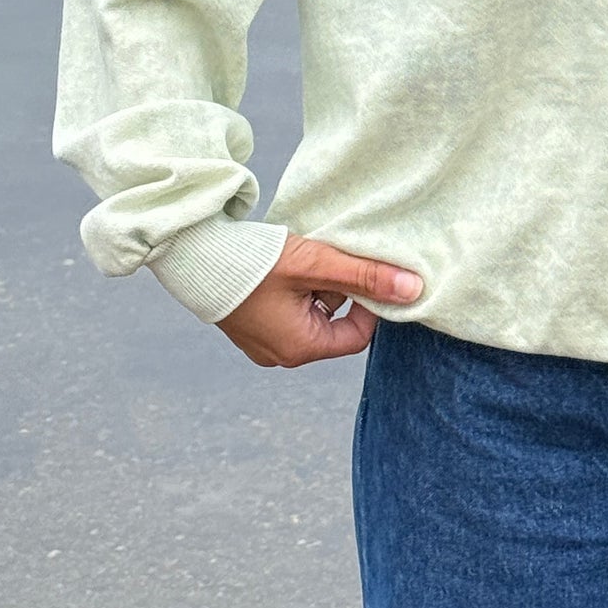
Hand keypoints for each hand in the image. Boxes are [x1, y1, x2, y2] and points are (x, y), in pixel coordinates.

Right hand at [217, 234, 421, 368]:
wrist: (192, 253)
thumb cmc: (254, 262)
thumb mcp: (317, 264)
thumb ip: (366, 276)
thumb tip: (415, 290)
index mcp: (299, 348)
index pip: (358, 334)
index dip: (368, 302)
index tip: (361, 271)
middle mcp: (281, 355)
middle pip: (334, 324)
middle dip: (338, 291)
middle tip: (326, 260)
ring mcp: (262, 343)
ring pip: (311, 314)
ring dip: (316, 287)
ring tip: (302, 258)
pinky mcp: (250, 327)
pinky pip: (288, 312)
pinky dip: (295, 289)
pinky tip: (284, 264)